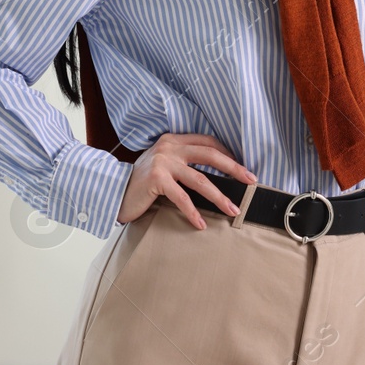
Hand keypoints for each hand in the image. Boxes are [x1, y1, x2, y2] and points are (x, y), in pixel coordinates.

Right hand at [117, 133, 256, 229]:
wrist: (113, 190)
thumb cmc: (141, 182)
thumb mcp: (163, 164)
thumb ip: (183, 162)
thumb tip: (215, 174)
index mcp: (173, 140)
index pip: (208, 142)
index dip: (227, 154)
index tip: (242, 168)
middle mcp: (169, 147)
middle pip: (210, 155)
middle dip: (234, 169)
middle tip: (251, 181)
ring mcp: (163, 162)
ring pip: (200, 180)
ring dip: (219, 197)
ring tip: (232, 209)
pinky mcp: (156, 180)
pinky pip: (182, 198)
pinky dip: (193, 213)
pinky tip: (201, 224)